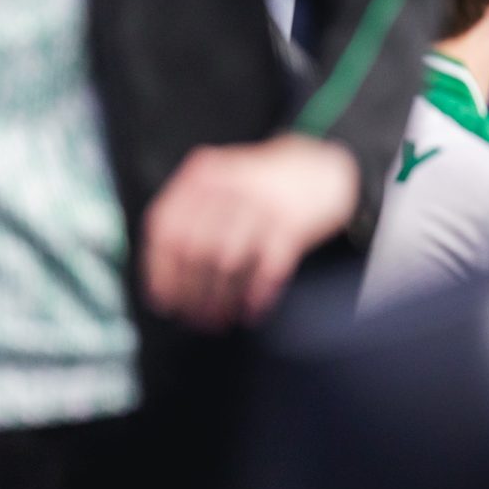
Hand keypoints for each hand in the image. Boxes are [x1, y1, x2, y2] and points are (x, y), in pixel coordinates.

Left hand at [142, 133, 359, 330]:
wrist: (327, 168)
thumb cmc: (268, 185)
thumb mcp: (225, 181)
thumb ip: (193, 211)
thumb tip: (165, 274)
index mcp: (205, 176)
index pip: (167, 228)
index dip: (160, 270)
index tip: (164, 300)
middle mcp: (230, 186)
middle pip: (196, 251)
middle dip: (191, 293)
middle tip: (193, 318)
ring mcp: (263, 203)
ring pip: (228, 263)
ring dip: (221, 300)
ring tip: (219, 320)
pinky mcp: (293, 222)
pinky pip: (268, 267)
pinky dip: (258, 294)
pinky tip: (253, 309)